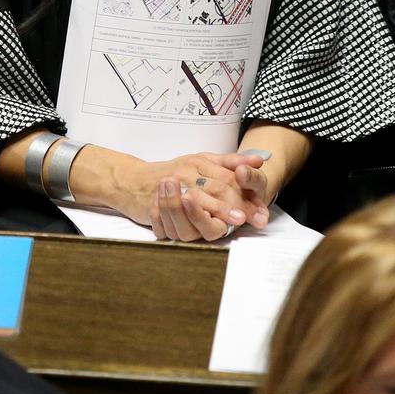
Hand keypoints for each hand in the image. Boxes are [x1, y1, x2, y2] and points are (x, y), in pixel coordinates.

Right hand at [116, 152, 270, 241]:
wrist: (134, 179)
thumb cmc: (174, 171)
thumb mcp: (203, 160)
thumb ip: (231, 162)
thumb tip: (260, 160)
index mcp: (199, 162)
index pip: (226, 179)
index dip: (244, 194)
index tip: (259, 209)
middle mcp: (185, 174)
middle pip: (214, 190)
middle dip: (233, 206)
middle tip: (247, 218)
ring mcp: (170, 190)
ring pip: (194, 204)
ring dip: (213, 215)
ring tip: (229, 225)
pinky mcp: (155, 206)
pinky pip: (171, 218)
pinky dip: (184, 226)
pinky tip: (195, 234)